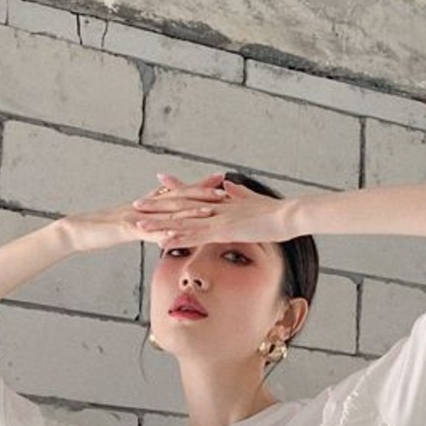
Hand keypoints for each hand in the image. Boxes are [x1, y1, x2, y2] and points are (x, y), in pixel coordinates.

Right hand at [58, 171, 232, 254]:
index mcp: (150, 205)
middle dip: (203, 194)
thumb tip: (169, 217)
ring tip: (210, 210)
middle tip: (225, 190)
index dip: (200, 187)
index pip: (179, 193)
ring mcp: (138, 217)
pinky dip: (164, 233)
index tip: (222, 181)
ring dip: (189, 211)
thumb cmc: (104, 228)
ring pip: (168, 213)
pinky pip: (149, 232)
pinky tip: (177, 235)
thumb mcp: (133, 222)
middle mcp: (147, 207)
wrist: (79, 229)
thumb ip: (152, 217)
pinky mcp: (128, 230)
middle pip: (179, 198)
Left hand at [131, 170, 293, 247]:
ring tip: (140, 223)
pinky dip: (179, 237)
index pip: (193, 193)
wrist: (288, 215)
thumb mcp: (254, 202)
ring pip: (183, 220)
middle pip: (181, 206)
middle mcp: (215, 207)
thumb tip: (230, 185)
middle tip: (136, 205)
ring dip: (161, 223)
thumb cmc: (277, 213)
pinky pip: (196, 235)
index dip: (174, 190)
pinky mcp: (224, 230)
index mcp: (222, 202)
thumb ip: (240, 194)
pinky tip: (163, 240)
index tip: (158, 185)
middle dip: (158, 207)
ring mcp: (218, 218)